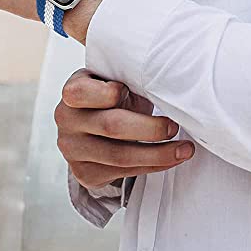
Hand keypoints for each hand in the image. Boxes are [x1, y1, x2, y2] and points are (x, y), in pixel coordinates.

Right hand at [55, 69, 195, 190]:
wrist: (91, 122)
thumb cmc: (109, 96)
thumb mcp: (113, 78)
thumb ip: (127, 77)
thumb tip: (165, 79)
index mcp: (72, 91)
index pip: (89, 92)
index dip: (116, 92)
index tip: (136, 90)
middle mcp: (66, 121)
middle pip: (112, 127)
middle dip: (151, 129)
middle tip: (175, 126)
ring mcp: (72, 150)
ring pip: (120, 156)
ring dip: (159, 154)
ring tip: (184, 149)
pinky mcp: (84, 173)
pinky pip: (123, 173)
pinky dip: (151, 167)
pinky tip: (169, 159)